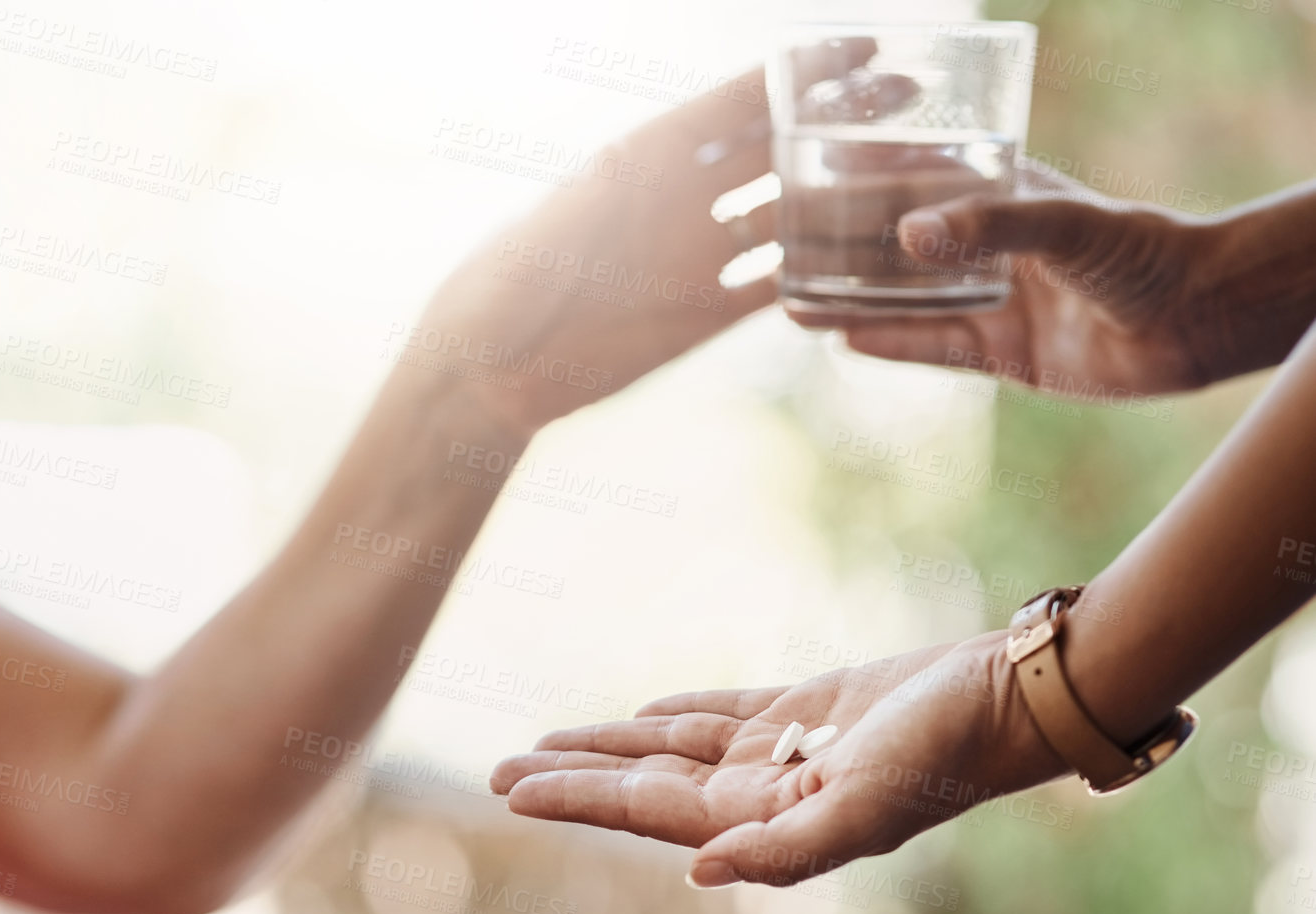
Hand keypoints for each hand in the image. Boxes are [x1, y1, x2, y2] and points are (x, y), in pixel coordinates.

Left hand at [411, 40, 891, 437]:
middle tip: (914, 105)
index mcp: (657, 153)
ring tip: (911, 185)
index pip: (746, 100)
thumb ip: (661, 163)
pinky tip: (866, 268)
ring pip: (787, 218)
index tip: (870, 52)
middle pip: (778, 150)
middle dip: (843, 125)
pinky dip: (816, 277)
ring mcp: (698, 254)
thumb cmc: (525, 272)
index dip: (807, 75)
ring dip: (843, 202)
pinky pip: (773, 288)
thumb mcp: (590, 204)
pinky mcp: (703, 312)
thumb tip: (715, 127)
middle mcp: (684, 198)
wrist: (499, 361)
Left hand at [491, 632, 1068, 887]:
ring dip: (609, 743)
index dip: (575, 799)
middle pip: (642, 783)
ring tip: (548, 739)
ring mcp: (783, 753)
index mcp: (766, 823)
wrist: (1007, 699)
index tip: (508, 789)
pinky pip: (721, 712)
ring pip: (670, 746)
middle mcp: (763, 795)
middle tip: (497, 771)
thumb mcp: (863, 810)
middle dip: (572, 778)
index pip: (644, 812)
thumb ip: (783, 849)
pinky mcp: (807, 711)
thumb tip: (696, 873)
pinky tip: (641, 712)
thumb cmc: (943, 755)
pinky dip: (675, 711)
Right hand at [789, 164, 1227, 396]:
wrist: (1195, 322)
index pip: (916, 180)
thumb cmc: (1141, 252)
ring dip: (852, 301)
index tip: (806, 181)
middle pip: (897, 246)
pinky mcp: (1000, 353)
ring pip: (904, 300)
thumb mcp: (1065, 224)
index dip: (861, 180)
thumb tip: (908, 237)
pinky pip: (931, 348)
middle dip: (842, 249)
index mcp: (1000, 196)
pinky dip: (888, 343)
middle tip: (782, 251)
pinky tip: (842, 338)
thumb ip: (990, 227)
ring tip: (792, 302)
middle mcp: (988, 247)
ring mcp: (991, 301)